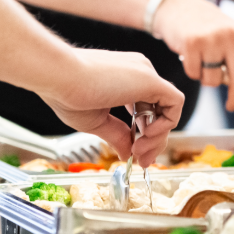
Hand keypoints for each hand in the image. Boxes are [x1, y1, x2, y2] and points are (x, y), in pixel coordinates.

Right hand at [39, 49, 184, 166]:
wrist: (57, 76)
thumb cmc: (66, 92)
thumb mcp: (96, 121)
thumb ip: (118, 135)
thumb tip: (129, 154)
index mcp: (125, 79)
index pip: (147, 109)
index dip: (145, 134)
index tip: (135, 153)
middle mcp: (139, 73)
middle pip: (159, 111)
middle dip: (153, 140)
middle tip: (143, 160)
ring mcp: (146, 74)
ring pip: (169, 109)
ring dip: (158, 136)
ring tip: (139, 151)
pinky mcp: (151, 79)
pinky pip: (175, 103)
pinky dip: (167, 123)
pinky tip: (146, 135)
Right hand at [154, 0, 233, 118]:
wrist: (178, 6)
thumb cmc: (206, 27)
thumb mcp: (230, 37)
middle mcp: (232, 36)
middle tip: (231, 106)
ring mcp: (212, 39)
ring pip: (214, 80)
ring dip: (207, 79)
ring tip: (203, 60)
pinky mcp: (192, 43)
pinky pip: (195, 74)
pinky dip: (192, 71)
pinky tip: (190, 55)